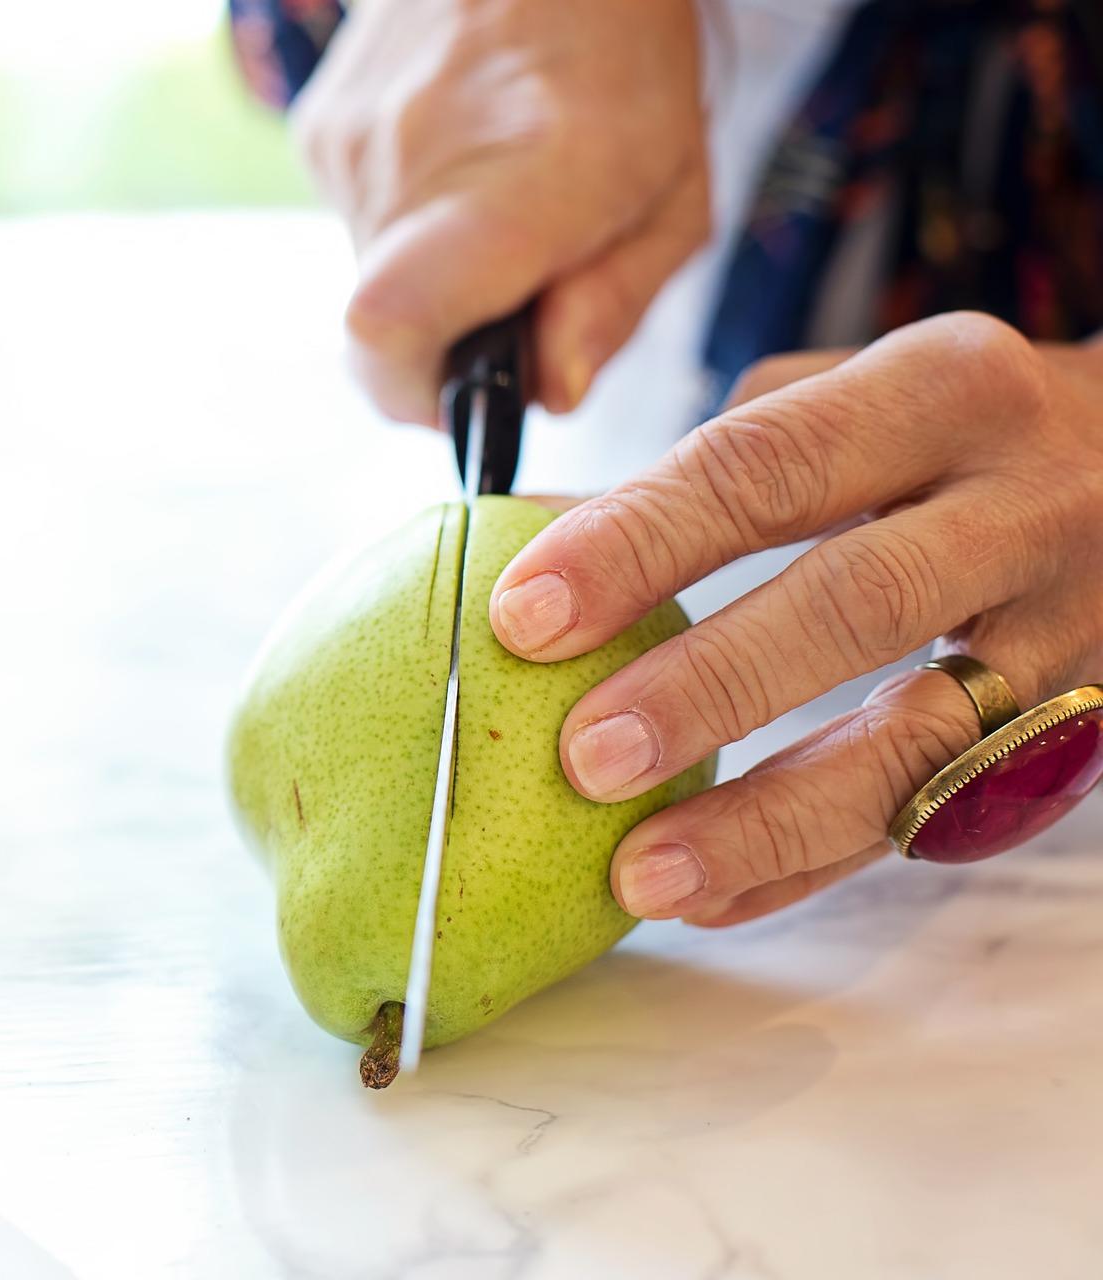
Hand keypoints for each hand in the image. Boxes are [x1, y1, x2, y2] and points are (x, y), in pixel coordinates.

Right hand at [292, 0, 707, 422]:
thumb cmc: (626, 52)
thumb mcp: (672, 194)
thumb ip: (612, 309)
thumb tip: (548, 392)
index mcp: (519, 186)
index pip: (388, 333)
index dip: (418, 395)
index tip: (472, 395)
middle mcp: (412, 165)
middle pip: (387, 328)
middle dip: (451, 335)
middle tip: (520, 280)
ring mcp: (348, 144)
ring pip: (370, 275)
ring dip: (431, 271)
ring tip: (495, 197)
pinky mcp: (318, 129)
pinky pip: (356, 221)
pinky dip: (407, 220)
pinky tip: (459, 157)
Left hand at [485, 312, 1102, 924]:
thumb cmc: (949, 435)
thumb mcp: (845, 402)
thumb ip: (700, 471)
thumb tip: (519, 535)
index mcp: (937, 390)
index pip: (765, 465)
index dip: (638, 543)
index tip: (524, 615)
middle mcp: (1020, 501)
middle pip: (855, 601)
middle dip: (709, 688)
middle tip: (582, 755)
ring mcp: (1067, 626)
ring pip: (921, 739)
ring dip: (769, 817)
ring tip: (640, 872)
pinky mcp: (1077, 731)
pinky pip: (940, 818)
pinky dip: (818, 866)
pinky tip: (714, 896)